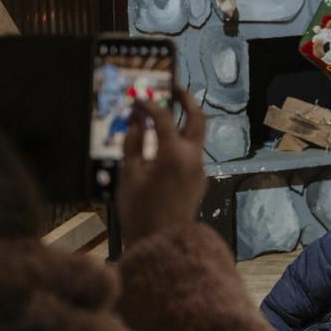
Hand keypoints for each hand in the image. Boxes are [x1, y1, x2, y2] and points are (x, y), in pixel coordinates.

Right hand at [117, 88, 207, 246]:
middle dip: (187, 100)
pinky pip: (192, 153)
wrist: (162, 242)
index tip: (137, 99)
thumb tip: (136, 120)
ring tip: (163, 115)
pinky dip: (180, 142)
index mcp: (174, 153)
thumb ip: (134, 143)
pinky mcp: (199, 178)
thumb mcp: (129, 174)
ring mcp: (200, 168)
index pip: (163, 117)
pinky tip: (163, 145)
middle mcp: (194, 157)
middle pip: (198, 118)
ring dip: (183, 122)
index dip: (149, 105)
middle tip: (173, 88)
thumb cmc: (139, 210)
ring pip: (196, 136)